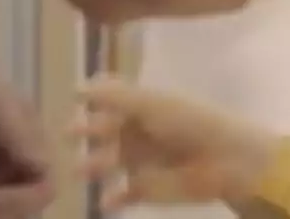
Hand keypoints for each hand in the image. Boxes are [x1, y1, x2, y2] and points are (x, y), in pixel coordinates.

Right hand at [71, 75, 279, 211]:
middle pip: (109, 129)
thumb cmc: (188, 124)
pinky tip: (104, 201)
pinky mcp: (149, 189)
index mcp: (146, 106)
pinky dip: (113, 198)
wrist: (224, 161)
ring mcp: (145, 161)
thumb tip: (76, 87)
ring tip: (78, 172)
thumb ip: (113, 96)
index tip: (73, 97)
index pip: (116, 98)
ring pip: (111, 161)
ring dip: (94, 165)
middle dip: (88, 132)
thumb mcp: (149, 104)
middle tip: (65, 136)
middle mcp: (143, 131)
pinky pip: (125, 194)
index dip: (96, 97)